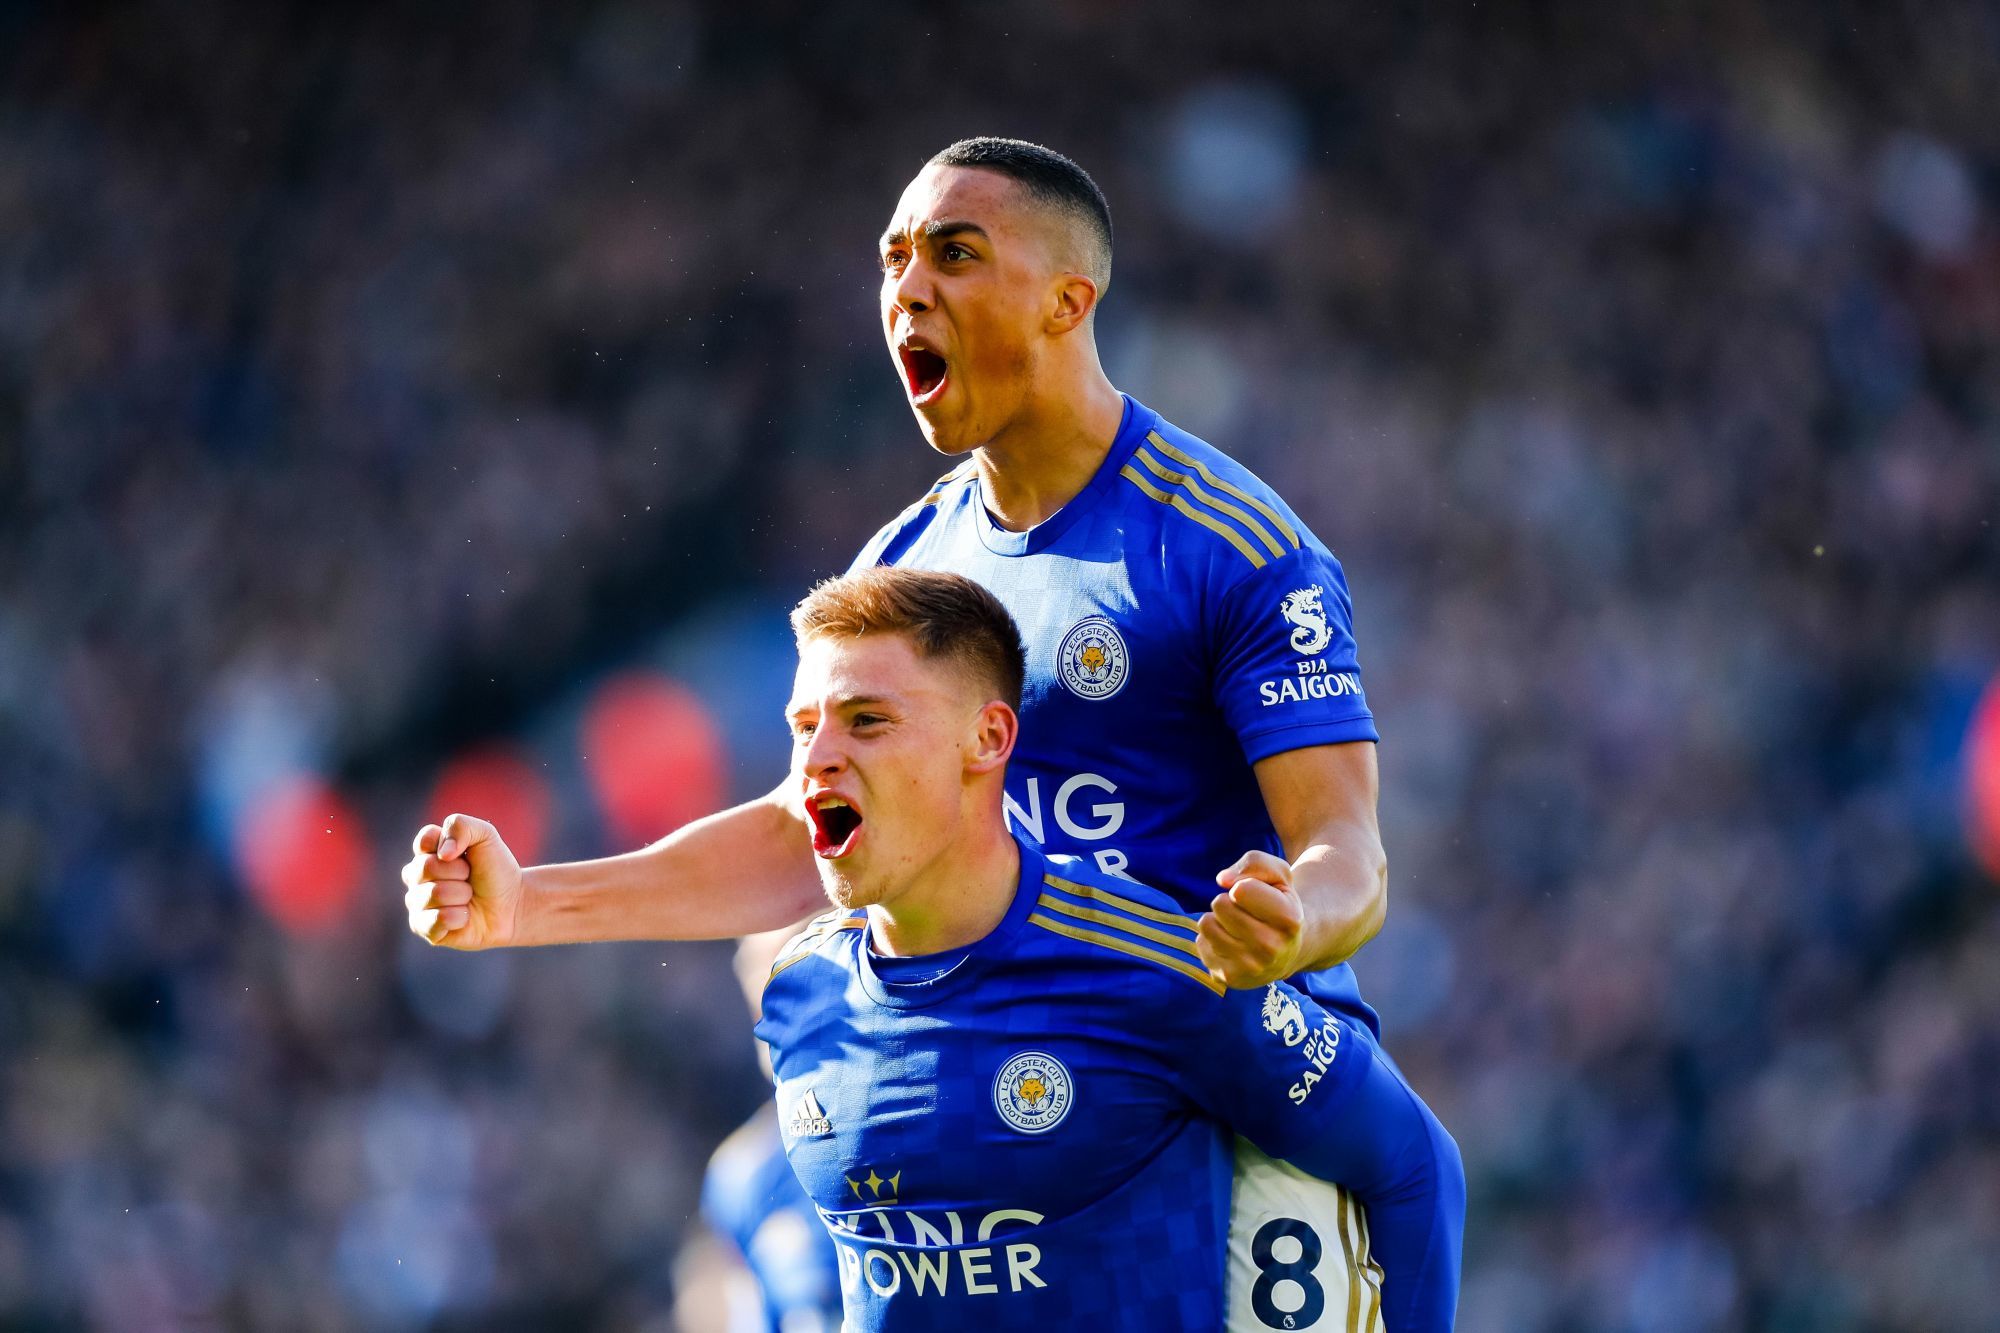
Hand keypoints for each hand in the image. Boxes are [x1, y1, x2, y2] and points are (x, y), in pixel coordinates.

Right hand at [401, 813, 522, 948]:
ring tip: (469, 897)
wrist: (513, 904)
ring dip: (462, 895)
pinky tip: (465, 916)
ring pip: (433, 894)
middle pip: (426, 867)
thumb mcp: (486, 836)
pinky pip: (436, 920)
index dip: (450, 847)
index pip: (423, 842)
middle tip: (470, 878)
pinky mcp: (423, 928)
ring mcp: (417, 903)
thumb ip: (461, 827)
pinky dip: (459, 917)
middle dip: (460, 872)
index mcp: (427, 852)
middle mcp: (416, 877)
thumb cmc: (496, 870)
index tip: (466, 853)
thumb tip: (442, 853)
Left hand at [1195, 851, 1304, 988]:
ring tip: (1238, 927)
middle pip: (1220, 905)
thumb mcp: (1279, 875)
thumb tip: (1223, 879)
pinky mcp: (1230, 978)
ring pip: (1206, 924)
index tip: (1257, 896)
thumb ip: (1255, 863)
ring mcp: (1250, 967)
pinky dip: (1212, 939)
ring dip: (1218, 919)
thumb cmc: (1278, 903)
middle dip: (1228, 902)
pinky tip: (1233, 944)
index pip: (1240, 890)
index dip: (1243, 886)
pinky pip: (1201, 943)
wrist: (1286, 950)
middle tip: (1246, 913)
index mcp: (1289, 920)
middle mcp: (1271, 948)